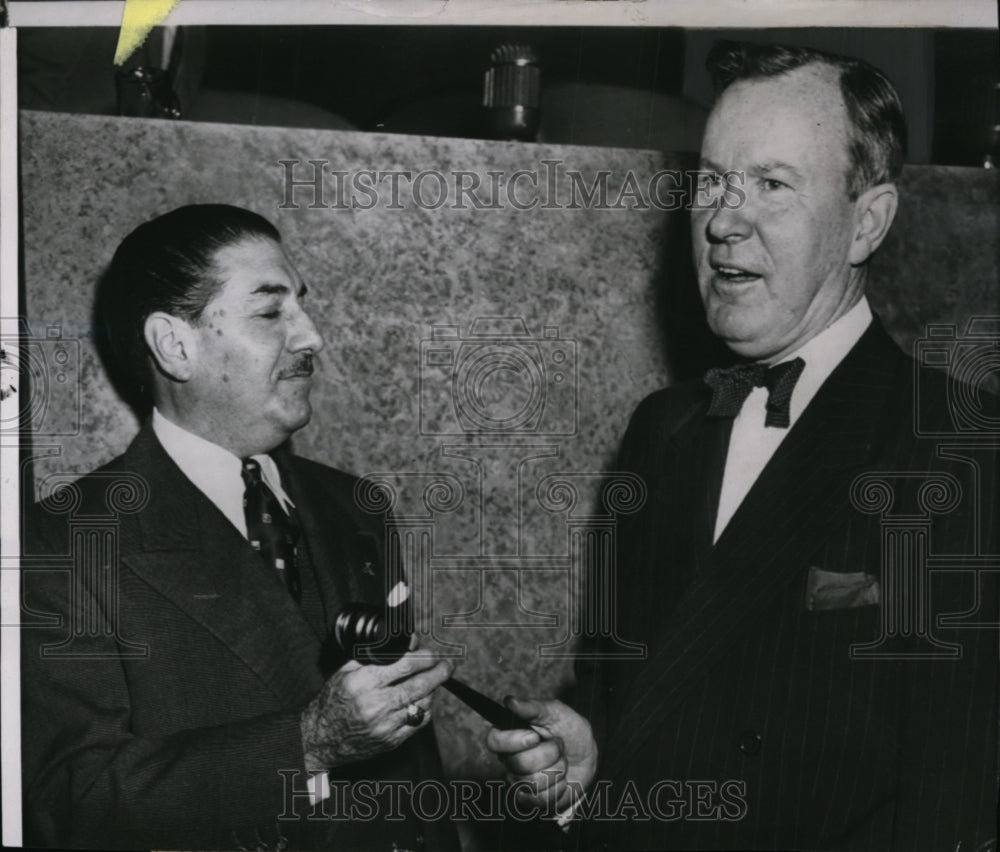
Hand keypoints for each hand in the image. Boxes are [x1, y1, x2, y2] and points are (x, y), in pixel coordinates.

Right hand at [300, 651, 453, 768]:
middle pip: (419, 685)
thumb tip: (407, 642)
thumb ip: (376, 655)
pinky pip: (418, 722)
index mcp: (363, 683)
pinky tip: (423, 700)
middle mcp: (376, 704)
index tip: (431, 653)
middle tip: (448, 664)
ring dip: (433, 690)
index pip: (403, 665)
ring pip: (422, 704)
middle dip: (439, 672)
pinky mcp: (391, 741)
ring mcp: (385, 725)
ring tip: (434, 680)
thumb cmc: (332, 701)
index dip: (423, 657)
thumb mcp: (346, 671)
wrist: (319, 739)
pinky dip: (425, 709)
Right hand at [485, 697, 597, 812]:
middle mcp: (509, 760)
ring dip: (558, 770)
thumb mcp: (555, 711)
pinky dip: (560, 788)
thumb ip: (532, 707)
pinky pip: (543, 800)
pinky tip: (562, 779)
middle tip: (558, 745)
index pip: (494, 741)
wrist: (587, 754)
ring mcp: (519, 782)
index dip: (513, 741)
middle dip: (550, 753)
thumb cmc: (568, 728)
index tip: (535, 736)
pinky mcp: (532, 800)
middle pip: (520, 764)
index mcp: (510, 736)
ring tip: (562, 761)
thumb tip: (510, 701)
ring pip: (534, 783)